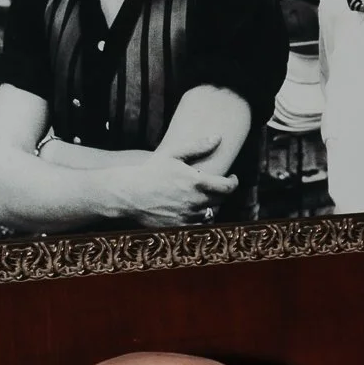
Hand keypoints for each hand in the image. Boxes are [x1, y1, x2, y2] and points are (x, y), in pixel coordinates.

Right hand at [119, 151, 238, 228]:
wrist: (129, 194)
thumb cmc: (150, 171)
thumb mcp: (173, 154)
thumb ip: (198, 146)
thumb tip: (218, 138)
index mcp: (197, 182)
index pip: (228, 187)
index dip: (234, 182)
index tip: (232, 178)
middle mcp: (195, 201)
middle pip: (221, 201)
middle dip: (221, 193)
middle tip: (216, 186)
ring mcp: (188, 216)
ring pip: (209, 214)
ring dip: (209, 206)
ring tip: (201, 198)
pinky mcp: (179, 227)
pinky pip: (198, 226)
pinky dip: (199, 220)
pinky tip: (192, 211)